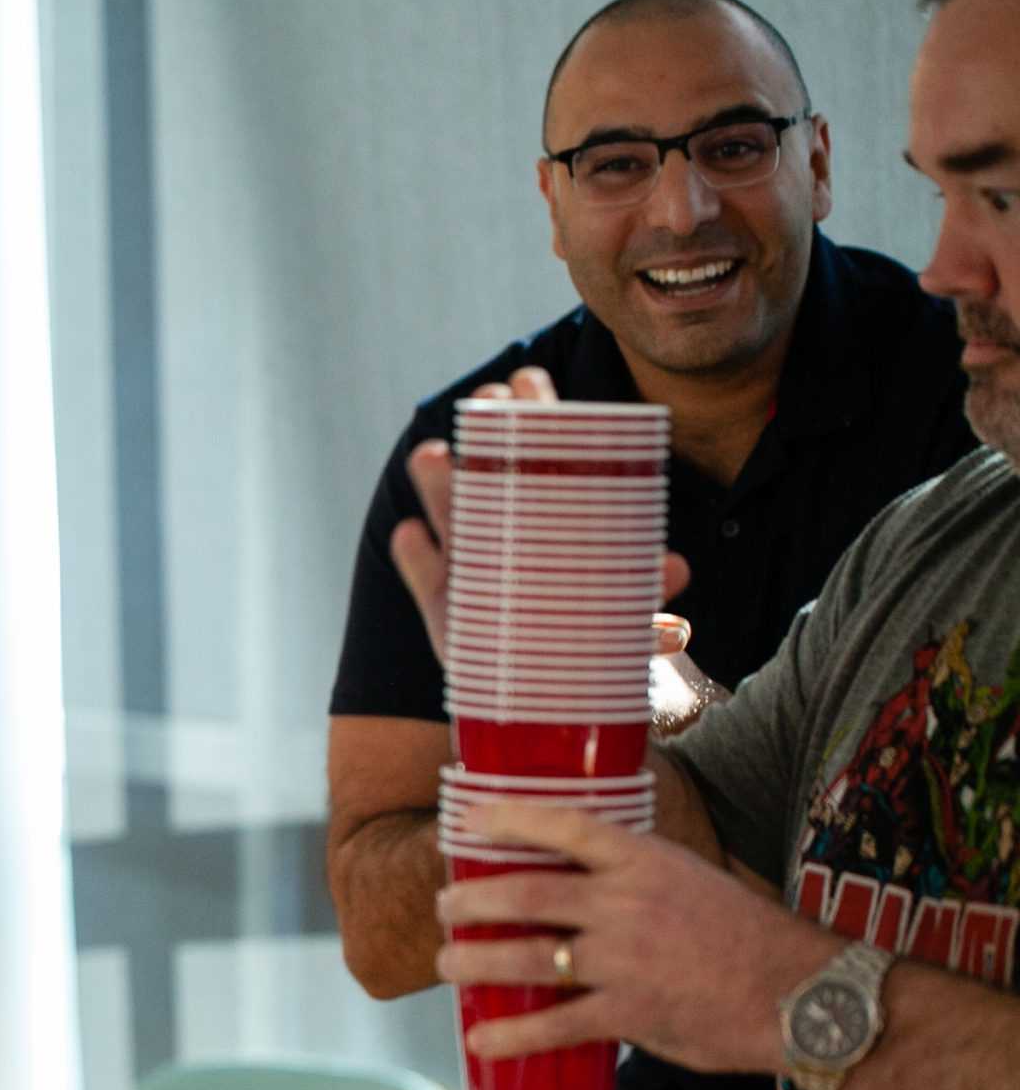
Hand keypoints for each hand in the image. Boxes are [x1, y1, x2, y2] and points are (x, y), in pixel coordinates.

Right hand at [388, 367, 691, 663]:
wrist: (551, 707)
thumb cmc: (593, 644)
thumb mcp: (623, 619)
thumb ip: (645, 597)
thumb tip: (676, 569)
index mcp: (547, 518)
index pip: (538, 453)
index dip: (532, 412)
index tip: (530, 382)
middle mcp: (501, 532)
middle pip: (486, 466)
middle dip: (483, 429)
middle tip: (489, 401)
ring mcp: (467, 568)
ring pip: (446, 511)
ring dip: (437, 479)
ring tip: (436, 457)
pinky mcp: (441, 609)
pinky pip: (423, 574)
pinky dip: (416, 554)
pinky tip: (413, 534)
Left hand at [433, 802, 834, 1071]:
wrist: (803, 994)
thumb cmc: (750, 935)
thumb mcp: (694, 880)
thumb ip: (638, 879)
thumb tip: (585, 884)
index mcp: (644, 861)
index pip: (564, 826)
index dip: (510, 820)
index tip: (470, 823)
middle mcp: (625, 903)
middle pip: (526, 893)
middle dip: (472, 901)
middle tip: (445, 908)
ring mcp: (623, 959)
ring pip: (528, 956)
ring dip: (475, 963)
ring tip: (446, 966)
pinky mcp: (630, 1012)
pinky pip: (556, 1024)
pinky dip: (512, 1035)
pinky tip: (482, 1041)